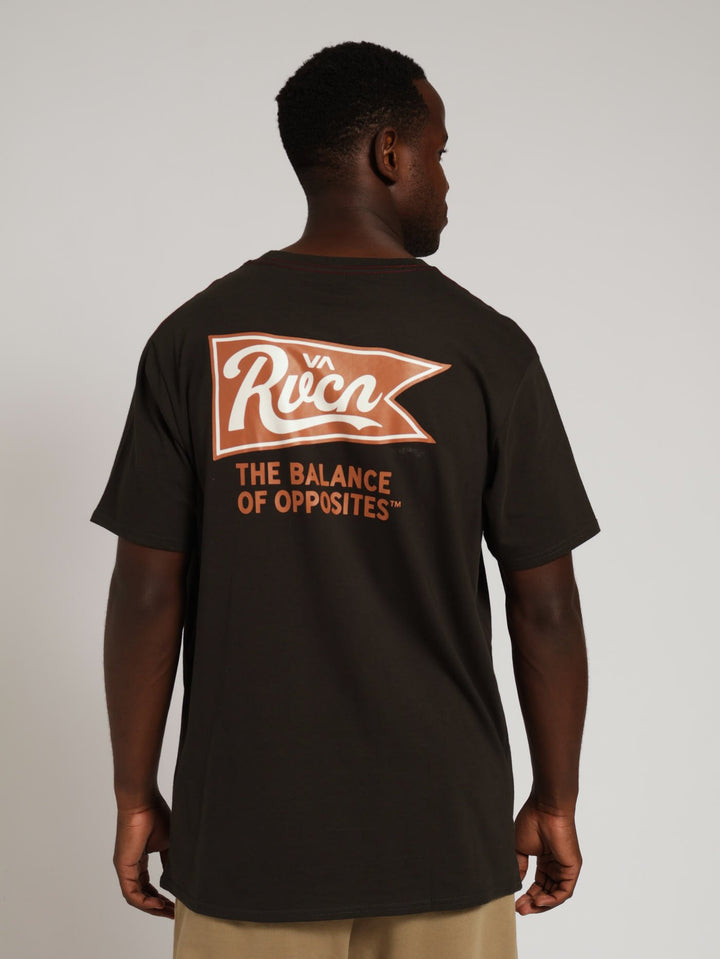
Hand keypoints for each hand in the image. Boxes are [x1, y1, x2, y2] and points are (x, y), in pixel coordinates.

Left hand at [113, 790, 174, 918]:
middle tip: (173, 914)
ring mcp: (124, 868)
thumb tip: (175, 876)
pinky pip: (131, 893)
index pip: (148, 885)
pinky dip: (145, 901)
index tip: (175, 904)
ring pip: (136, 897)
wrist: (143, 802)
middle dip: (158, 907)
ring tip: (168, 912)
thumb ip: (169, 860)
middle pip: (142, 895)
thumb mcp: (167, 842)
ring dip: (152, 907)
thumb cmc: (155, 815)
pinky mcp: (123, 867)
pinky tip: (159, 904)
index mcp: (139, 860)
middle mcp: (129, 866)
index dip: (161, 897)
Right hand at [514, 793, 581, 914]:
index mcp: (545, 860)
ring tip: (525, 908)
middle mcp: (556, 866)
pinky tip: (538, 901)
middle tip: (519, 910)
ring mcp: (565, 868)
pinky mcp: (572, 868)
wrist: (545, 808)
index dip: (527, 896)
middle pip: (546, 892)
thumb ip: (519, 867)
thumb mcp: (520, 849)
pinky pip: (564, 891)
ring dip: (541, 904)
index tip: (514, 903)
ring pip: (555, 895)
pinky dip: (552, 900)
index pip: (538, 885)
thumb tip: (516, 884)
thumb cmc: (532, 821)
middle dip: (532, 903)